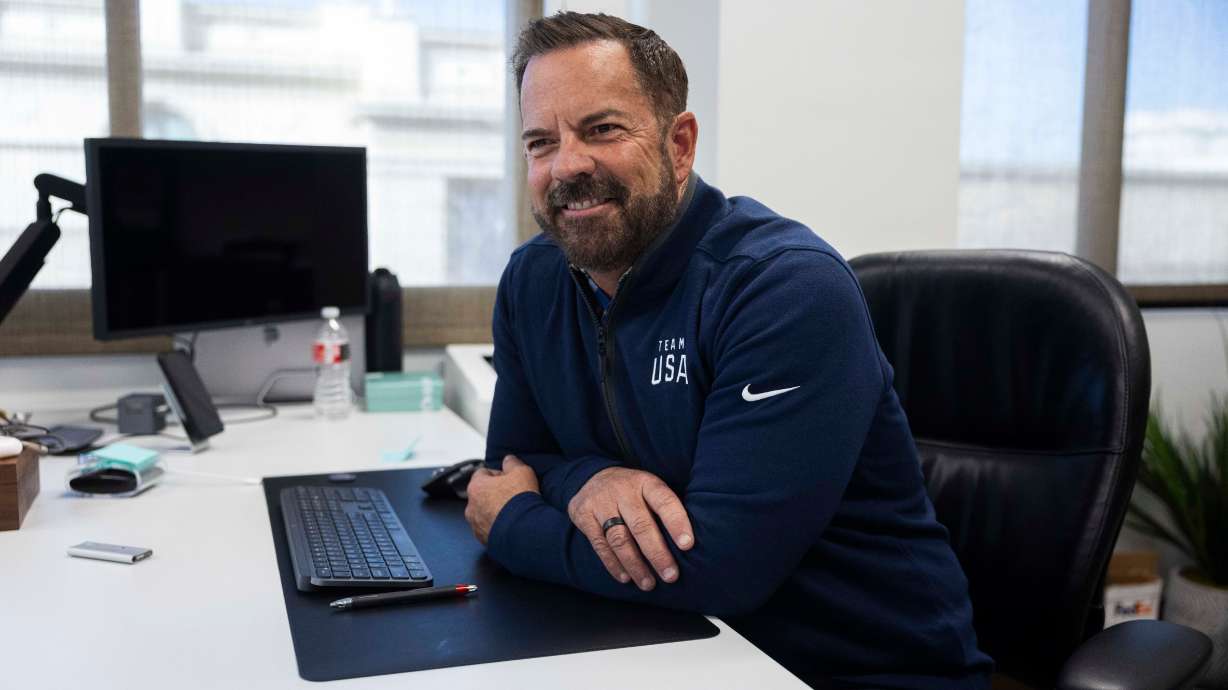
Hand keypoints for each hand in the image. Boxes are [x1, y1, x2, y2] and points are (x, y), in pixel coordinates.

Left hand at [464, 455, 539, 544]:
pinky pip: (489, 529)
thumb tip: (509, 460)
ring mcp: (476, 525)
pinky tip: (512, 525)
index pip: (482, 473)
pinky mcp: (483, 540)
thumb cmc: (520, 501)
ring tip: (514, 513)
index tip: (509, 478)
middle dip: (496, 494)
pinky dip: (498, 527)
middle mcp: (471, 506)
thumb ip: (512, 463)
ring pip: (485, 513)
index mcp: (477, 486)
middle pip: (483, 495)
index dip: (498, 474)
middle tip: (513, 496)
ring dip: (496, 512)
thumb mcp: (522, 471)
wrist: (523, 531)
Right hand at [567, 467, 693, 590]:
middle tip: (671, 576)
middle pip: (641, 525)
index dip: (677, 522)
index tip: (688, 545)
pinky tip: (626, 577)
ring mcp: (601, 503)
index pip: (664, 501)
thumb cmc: (632, 491)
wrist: (590, 476)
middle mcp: (623, 491)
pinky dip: (613, 564)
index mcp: (645, 483)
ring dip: (635, 565)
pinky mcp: (584, 516)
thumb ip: (664, 509)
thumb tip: (687, 544)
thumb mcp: (649, 488)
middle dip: (657, 553)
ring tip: (648, 584)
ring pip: (619, 539)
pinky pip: (599, 545)